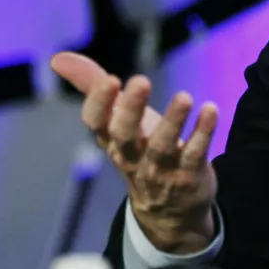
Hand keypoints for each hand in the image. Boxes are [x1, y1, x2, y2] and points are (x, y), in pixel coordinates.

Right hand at [50, 51, 219, 253]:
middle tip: (140, 80)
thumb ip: (93, 86)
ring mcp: (161, 168)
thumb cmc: (140, 150)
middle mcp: (132, 155)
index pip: (96, 123)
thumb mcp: (118, 120)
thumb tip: (58, 58)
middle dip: (131, 108)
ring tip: (184, 96)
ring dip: (173, 120)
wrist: (169, 210)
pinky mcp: (189, 174)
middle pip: (126, 134)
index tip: (110, 78)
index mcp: (111, 140)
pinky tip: (210, 110)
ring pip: (163, 146)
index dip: (99, 103)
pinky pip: (196, 154)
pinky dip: (203, 132)